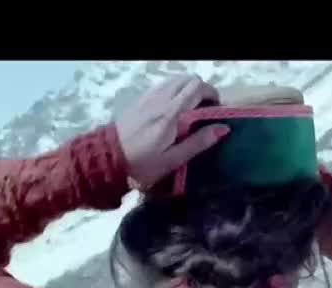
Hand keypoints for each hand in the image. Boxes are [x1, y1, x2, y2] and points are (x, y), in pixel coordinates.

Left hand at [116, 75, 230, 189]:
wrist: (108, 158)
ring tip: (189, 109)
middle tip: (204, 110)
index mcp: (171, 114)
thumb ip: (198, 142)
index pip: (197, 88)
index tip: (215, 110)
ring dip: (187, 89)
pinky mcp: (140, 99)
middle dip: (202, 90)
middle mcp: (161, 99)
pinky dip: (173, 90)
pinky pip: (162, 85)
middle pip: (188, 79)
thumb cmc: (143, 164)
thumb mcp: (173, 159)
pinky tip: (171, 108)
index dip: (212, 94)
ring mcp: (149, 96)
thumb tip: (223, 128)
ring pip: (175, 79)